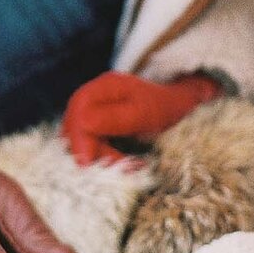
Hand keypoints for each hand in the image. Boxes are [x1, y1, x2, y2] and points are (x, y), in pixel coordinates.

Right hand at [61, 70, 224, 167]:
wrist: (178, 105)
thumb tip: (82, 124)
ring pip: (81, 135)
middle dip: (89, 149)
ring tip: (122, 164)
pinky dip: (101, 154)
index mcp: (106, 86)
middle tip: (112, 166)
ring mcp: (96, 107)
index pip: (78, 110)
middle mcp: (96, 94)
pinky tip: (118, 161)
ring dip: (97, 154)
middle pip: (75, 123)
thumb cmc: (164, 108)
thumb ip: (114, 118)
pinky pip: (90, 140)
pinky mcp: (99, 121)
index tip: (88, 163)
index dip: (79, 138)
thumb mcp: (143, 114)